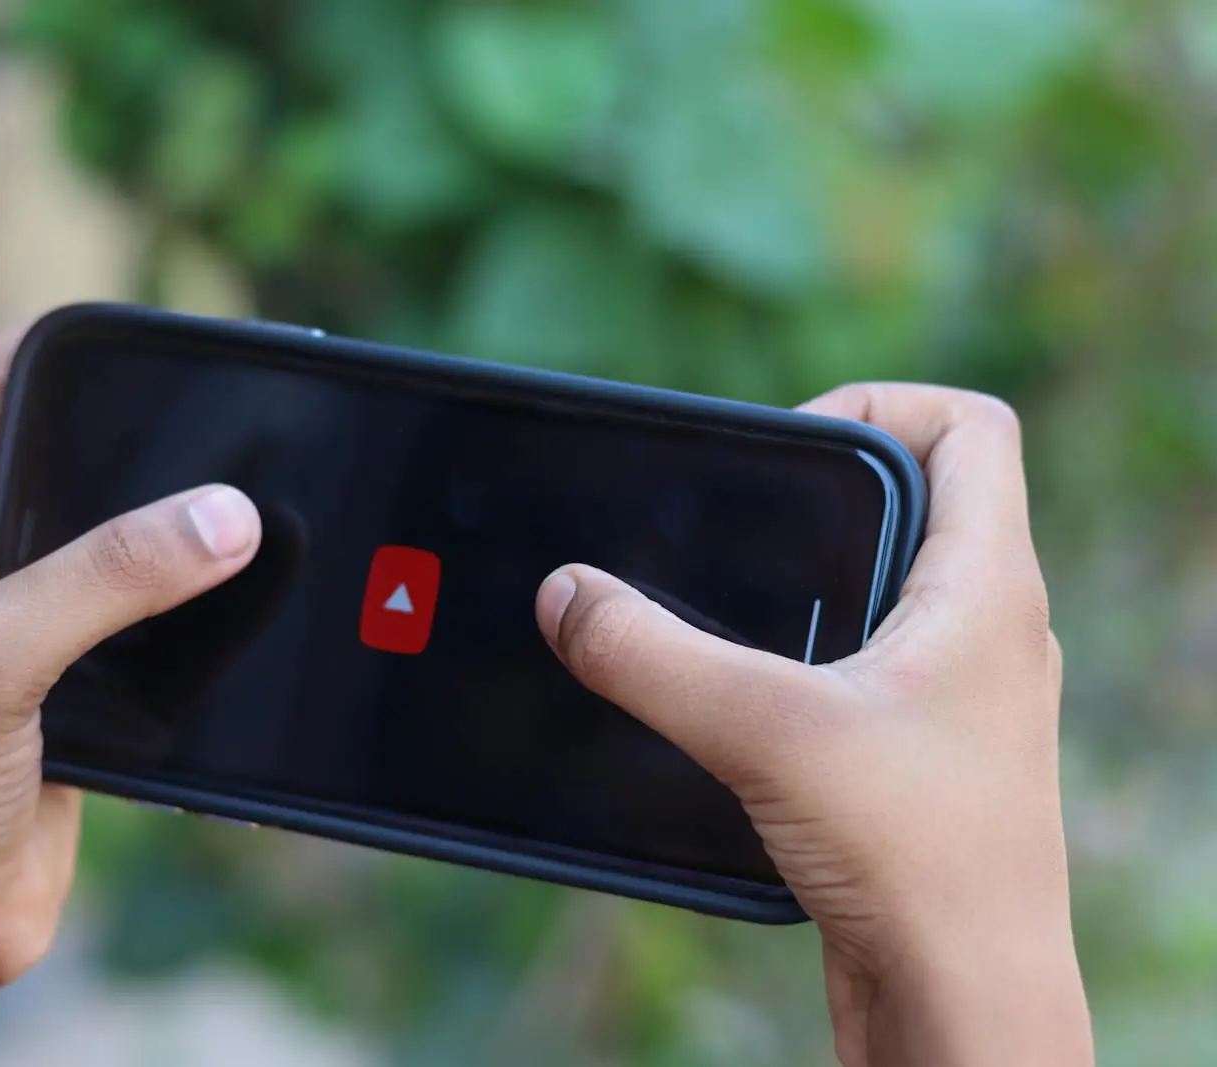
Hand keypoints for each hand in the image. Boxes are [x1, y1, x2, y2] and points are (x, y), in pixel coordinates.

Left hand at [0, 334, 262, 1066]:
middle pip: (54, 455)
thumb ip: (108, 577)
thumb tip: (224, 517)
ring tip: (241, 496)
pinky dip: (181, 602)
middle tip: (213, 414)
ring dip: (164, 523)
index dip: (41, 344)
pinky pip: (134, 617)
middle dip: (129, 432)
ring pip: (104, 540)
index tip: (130, 333)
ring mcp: (17, 626)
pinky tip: (234, 597)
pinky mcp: (67, 687)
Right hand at [536, 385, 1091, 1066]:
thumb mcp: (762, 732)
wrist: (965, 1003)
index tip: (788, 451)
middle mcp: (986, 630)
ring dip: (807, 586)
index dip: (878, 403)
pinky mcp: (922, 757)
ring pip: (888, 590)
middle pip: (916, 500)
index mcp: (986, 587)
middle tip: (735, 531)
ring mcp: (959, 697)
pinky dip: (806, 660)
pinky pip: (867, 667)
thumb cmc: (920, 864)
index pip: (972, 425)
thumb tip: (565, 594)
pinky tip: (741, 705)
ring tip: (727, 614)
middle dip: (816, 500)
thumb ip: (649, 654)